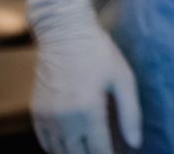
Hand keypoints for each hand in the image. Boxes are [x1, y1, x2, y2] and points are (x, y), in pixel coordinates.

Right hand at [23, 0, 143, 152]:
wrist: (63, 32)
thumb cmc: (99, 53)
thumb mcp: (123, 79)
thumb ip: (131, 114)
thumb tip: (136, 144)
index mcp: (89, 112)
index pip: (100, 152)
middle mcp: (65, 119)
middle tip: (105, 151)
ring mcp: (48, 117)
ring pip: (60, 153)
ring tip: (90, 150)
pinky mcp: (37, 113)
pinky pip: (45, 143)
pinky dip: (58, 149)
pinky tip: (71, 147)